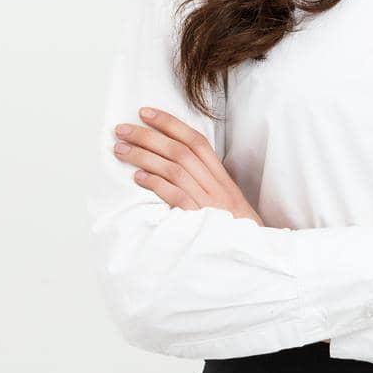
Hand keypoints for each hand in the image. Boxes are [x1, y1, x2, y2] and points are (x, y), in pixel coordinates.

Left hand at [112, 106, 264, 225]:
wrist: (251, 259)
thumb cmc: (234, 233)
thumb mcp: (226, 204)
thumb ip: (206, 185)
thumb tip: (175, 166)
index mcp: (223, 179)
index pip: (196, 141)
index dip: (170, 124)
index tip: (145, 113)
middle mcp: (217, 187)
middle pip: (180, 152)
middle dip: (148, 136)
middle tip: (122, 129)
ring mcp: (209, 204)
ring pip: (175, 170)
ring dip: (144, 156)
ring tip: (121, 150)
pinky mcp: (200, 222)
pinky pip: (176, 197)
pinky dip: (156, 184)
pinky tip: (138, 177)